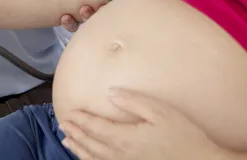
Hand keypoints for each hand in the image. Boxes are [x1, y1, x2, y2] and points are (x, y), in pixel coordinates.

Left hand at [59, 88, 234, 159]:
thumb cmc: (183, 136)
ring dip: (78, 148)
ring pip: (94, 158)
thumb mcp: (160, 111)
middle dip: (75, 133)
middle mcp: (120, 155)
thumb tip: (110, 92)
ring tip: (66, 140)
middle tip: (63, 123)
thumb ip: (133, 101)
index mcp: (125, 138)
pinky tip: (87, 157)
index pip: (95, 127)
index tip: (68, 112)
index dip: (80, 120)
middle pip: (90, 143)